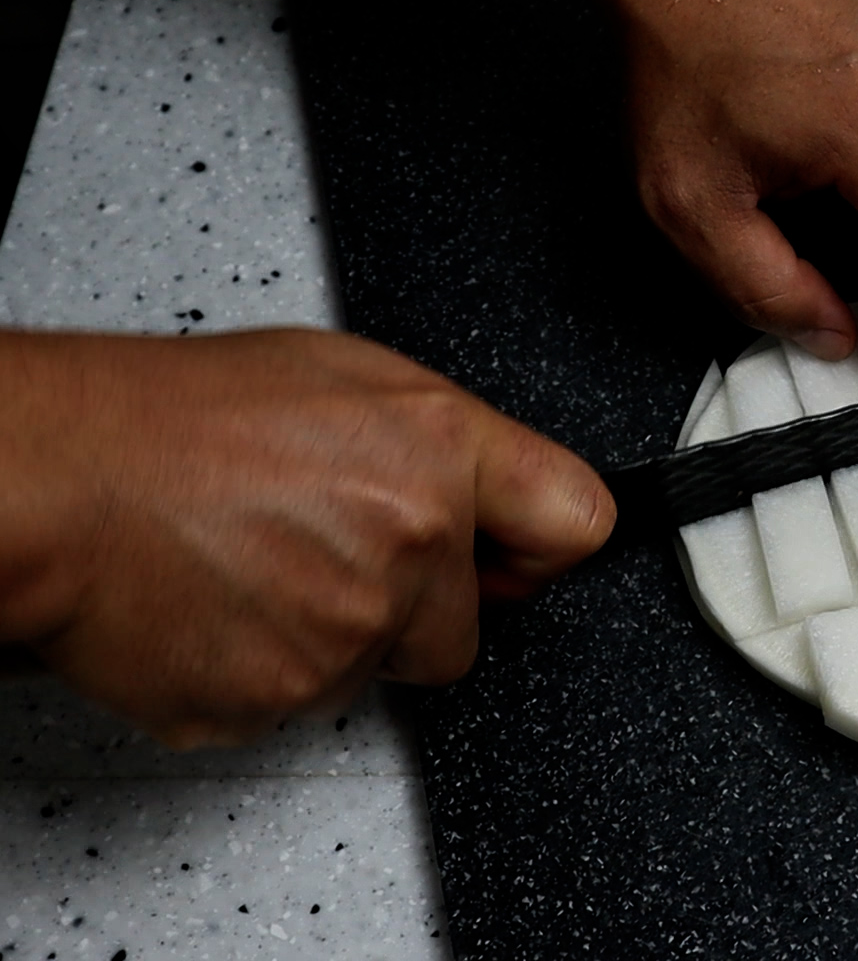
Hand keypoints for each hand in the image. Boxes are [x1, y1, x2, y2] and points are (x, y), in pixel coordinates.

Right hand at [0, 330, 613, 747]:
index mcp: (438, 450)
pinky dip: (267, 669)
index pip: (577, 522)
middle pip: (468, 628)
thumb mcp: (343, 379)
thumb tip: (494, 505)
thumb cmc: (173, 419)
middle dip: (415, 608)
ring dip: (334, 635)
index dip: (544, 549)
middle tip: (330, 555)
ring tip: (256, 566)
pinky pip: (302, 703)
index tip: (521, 559)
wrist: (53, 482)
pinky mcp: (283, 699)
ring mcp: (349, 629)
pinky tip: (224, 607)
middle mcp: (411, 541)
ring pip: (379, 667)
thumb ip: (442, 446)